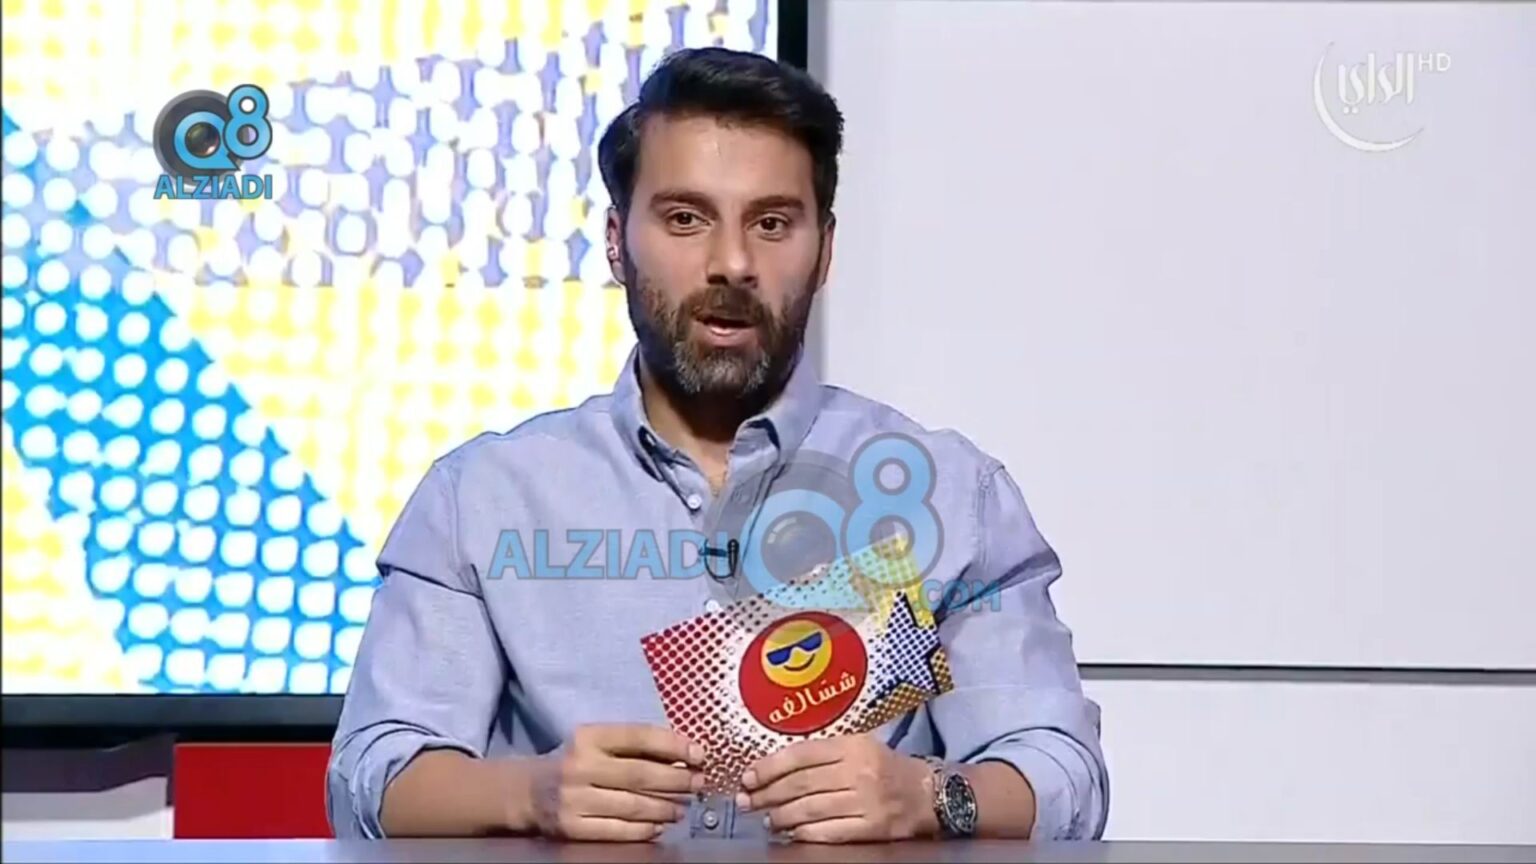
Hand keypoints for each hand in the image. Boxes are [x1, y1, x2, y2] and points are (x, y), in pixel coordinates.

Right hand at [526, 724, 705, 841]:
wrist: (528, 792)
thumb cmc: (575, 763)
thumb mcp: (596, 743)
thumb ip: (634, 746)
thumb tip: (685, 755)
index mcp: (588, 737)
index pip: (639, 736)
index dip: (673, 745)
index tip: (699, 754)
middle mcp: (580, 766)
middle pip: (640, 774)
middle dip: (677, 779)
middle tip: (699, 783)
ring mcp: (574, 798)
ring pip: (633, 805)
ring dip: (665, 806)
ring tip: (683, 807)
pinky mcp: (571, 827)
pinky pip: (618, 830)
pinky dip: (644, 829)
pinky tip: (660, 825)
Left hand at [737, 734, 937, 842]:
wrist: (928, 793)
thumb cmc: (885, 768)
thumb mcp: (858, 746)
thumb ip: (822, 754)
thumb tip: (775, 768)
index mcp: (852, 746)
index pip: (801, 754)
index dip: (769, 766)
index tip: (748, 777)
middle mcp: (858, 771)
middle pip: (801, 784)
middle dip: (767, 793)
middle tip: (747, 801)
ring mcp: (866, 801)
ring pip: (811, 809)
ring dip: (781, 815)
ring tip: (767, 818)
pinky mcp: (872, 827)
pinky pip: (829, 831)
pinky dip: (805, 833)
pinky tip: (792, 833)